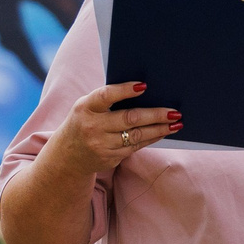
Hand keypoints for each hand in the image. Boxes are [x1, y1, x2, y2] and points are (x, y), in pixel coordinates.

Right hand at [56, 81, 177, 175]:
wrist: (66, 156)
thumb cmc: (83, 122)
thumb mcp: (86, 108)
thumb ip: (107, 100)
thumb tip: (143, 90)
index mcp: (85, 108)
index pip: (106, 96)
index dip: (124, 90)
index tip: (144, 85)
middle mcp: (92, 127)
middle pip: (129, 119)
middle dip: (155, 115)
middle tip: (175, 111)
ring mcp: (102, 145)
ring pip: (137, 136)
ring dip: (159, 129)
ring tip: (177, 123)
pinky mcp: (110, 158)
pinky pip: (136, 147)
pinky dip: (151, 138)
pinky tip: (163, 132)